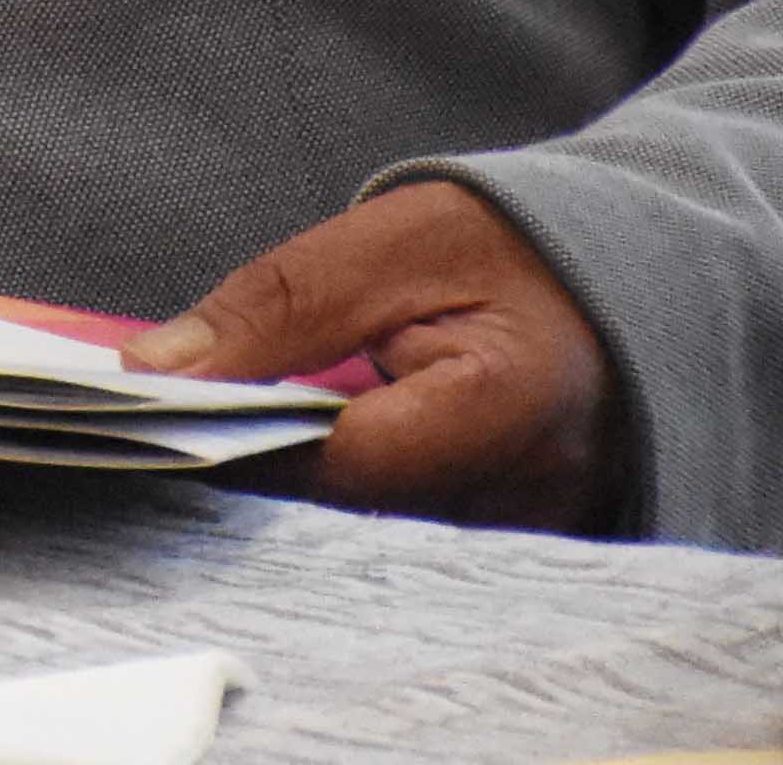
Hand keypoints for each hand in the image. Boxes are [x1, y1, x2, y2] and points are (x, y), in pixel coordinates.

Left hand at [128, 178, 620, 528]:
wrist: (632, 270)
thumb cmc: (514, 245)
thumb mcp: (386, 242)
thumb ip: (272, 309)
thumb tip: (150, 370)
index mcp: (507, 403)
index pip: (336, 462)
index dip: (235, 444)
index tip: (153, 415)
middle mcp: (532, 493)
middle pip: (351, 518)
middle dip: (257, 471)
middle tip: (177, 422)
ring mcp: (532, 531)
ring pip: (373, 536)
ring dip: (298, 487)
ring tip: (237, 427)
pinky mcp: (519, 541)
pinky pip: (408, 535)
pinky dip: (348, 496)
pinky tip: (304, 451)